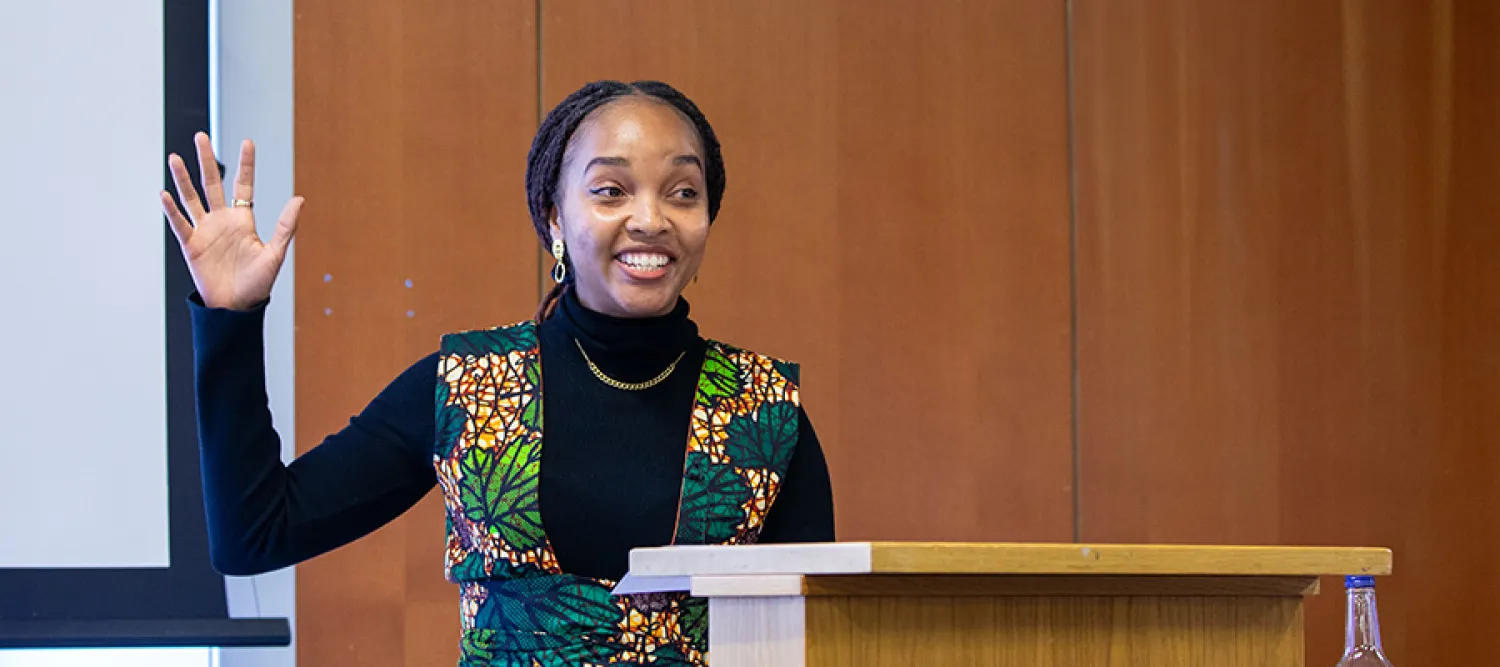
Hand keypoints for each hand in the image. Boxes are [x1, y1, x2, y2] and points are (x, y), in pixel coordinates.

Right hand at [162, 133, 302, 310]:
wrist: (236, 307)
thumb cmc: (258, 283)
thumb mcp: (275, 253)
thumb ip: (285, 226)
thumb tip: (300, 199)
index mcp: (243, 220)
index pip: (243, 185)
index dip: (245, 164)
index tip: (247, 142)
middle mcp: (222, 221)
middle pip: (212, 184)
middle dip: (206, 160)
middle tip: (201, 136)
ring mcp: (204, 231)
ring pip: (192, 198)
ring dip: (183, 178)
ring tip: (175, 157)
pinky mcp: (191, 245)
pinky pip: (179, 223)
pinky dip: (171, 209)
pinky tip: (164, 193)